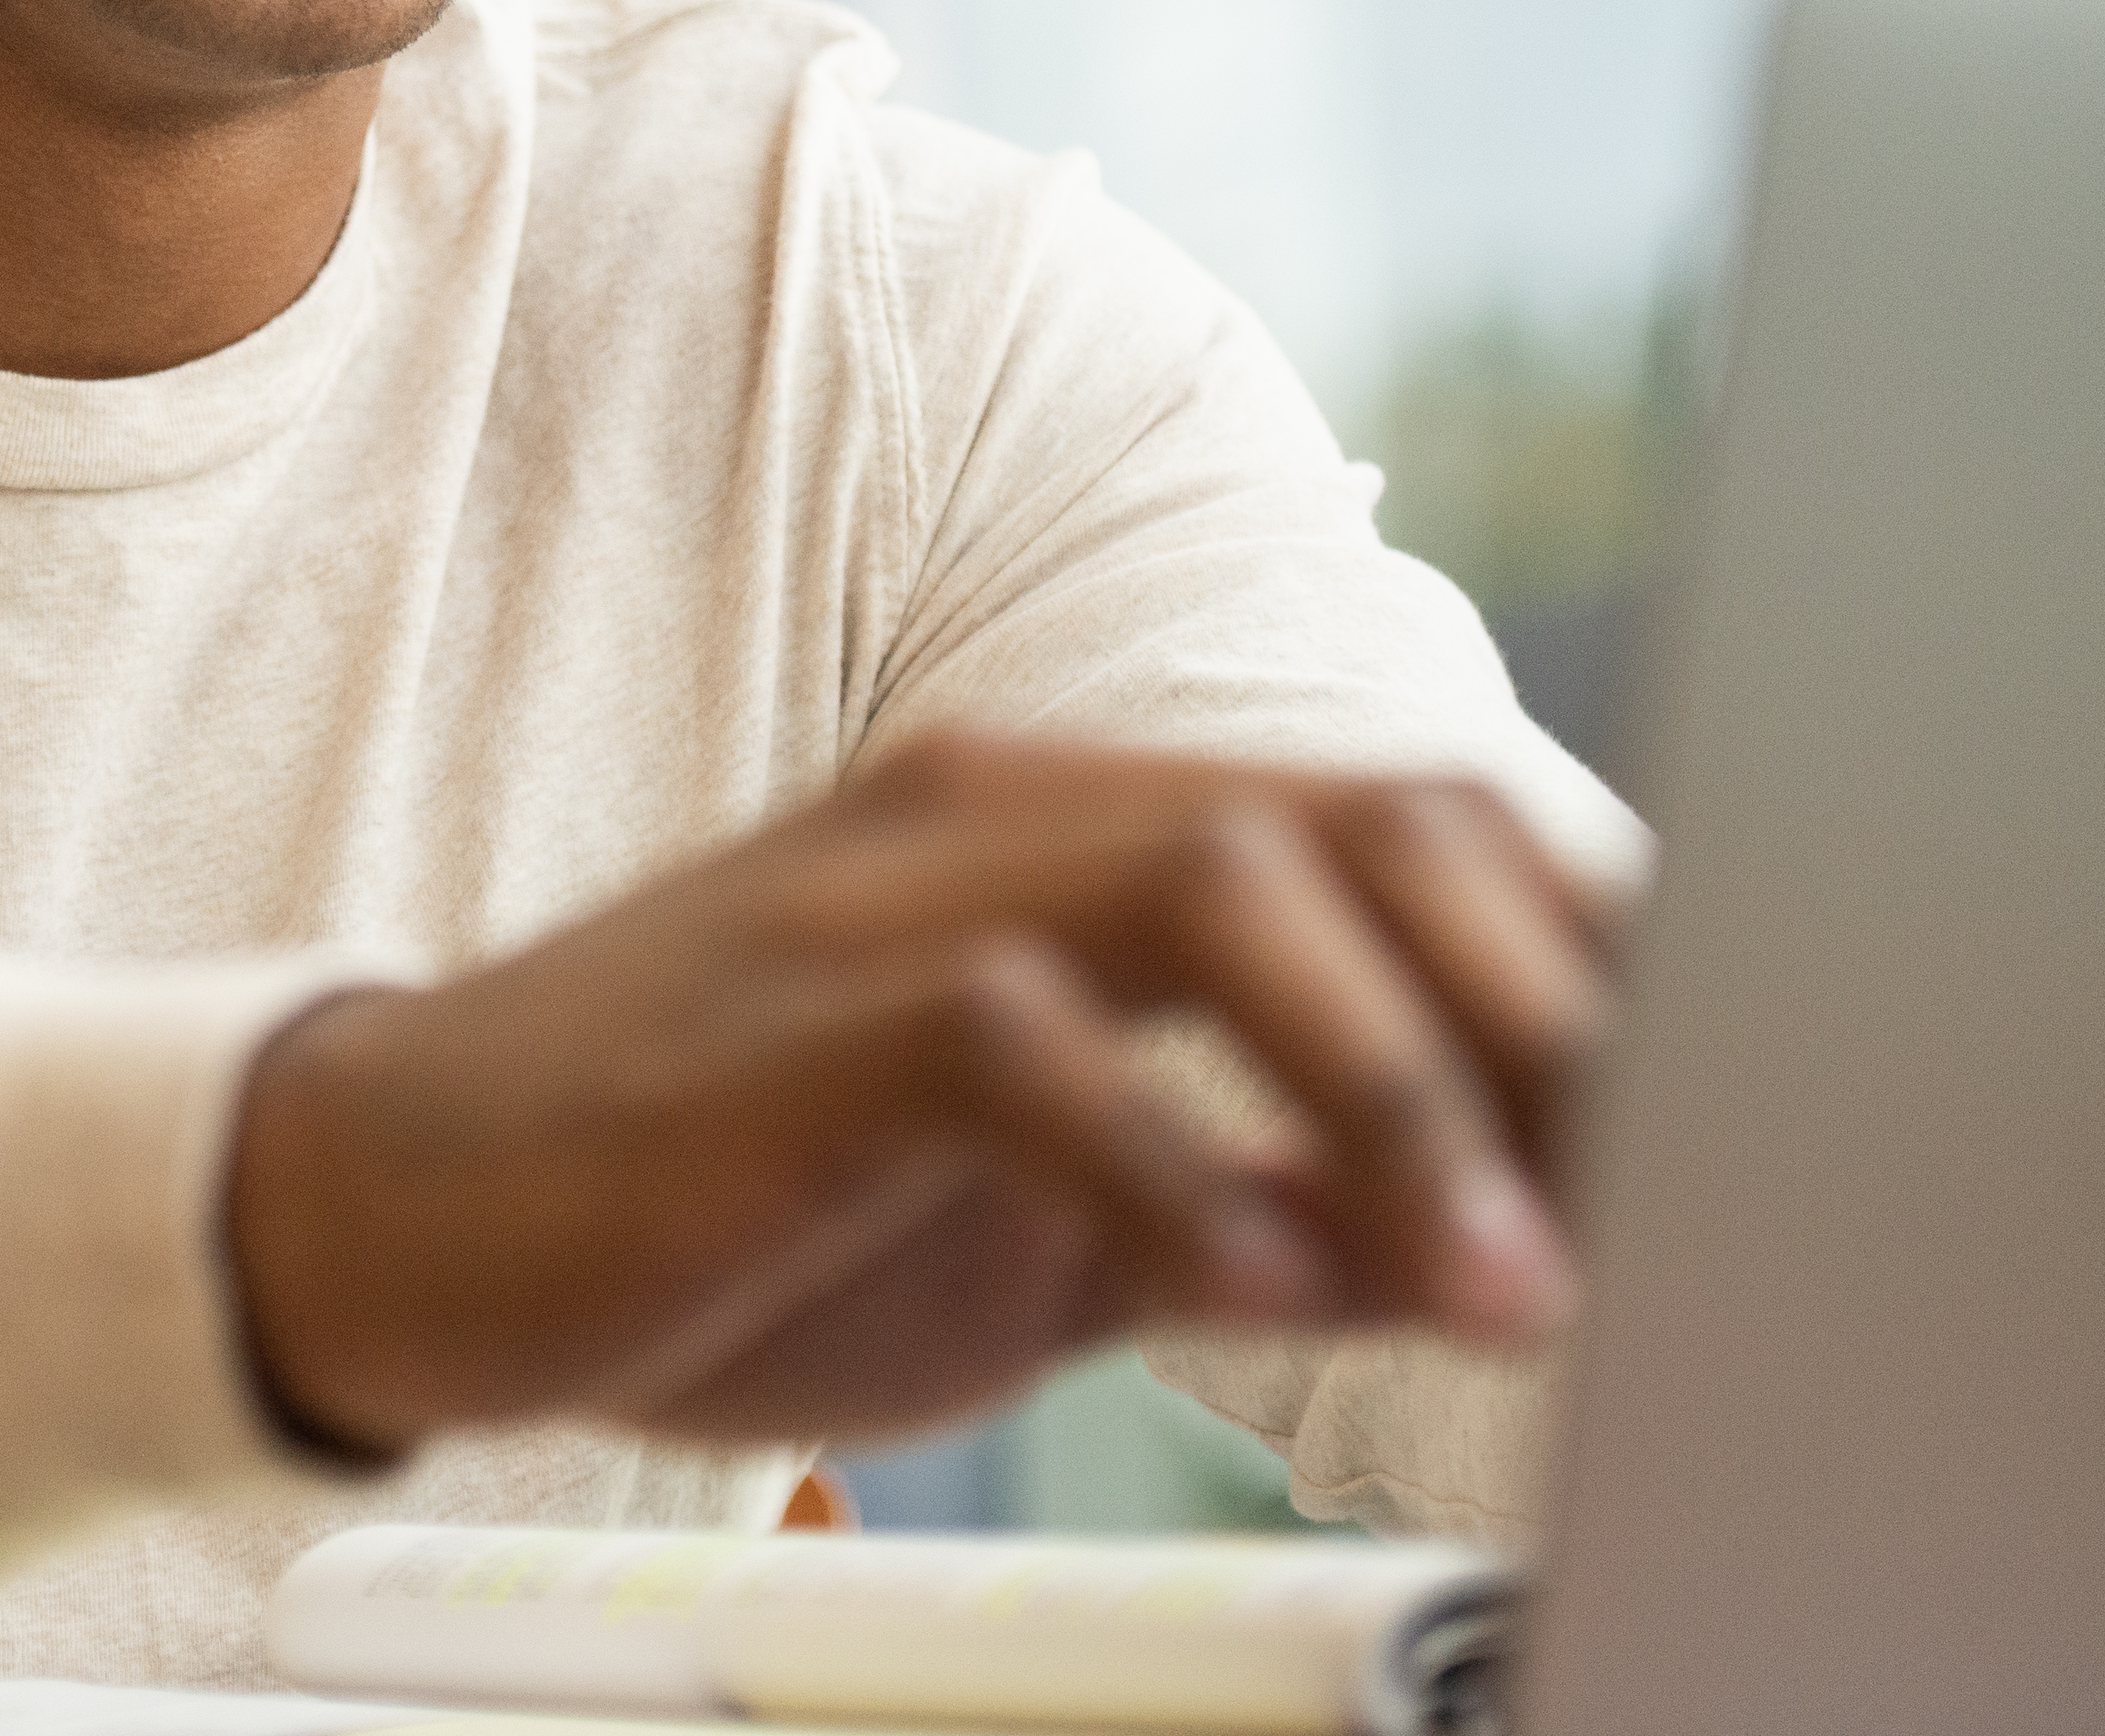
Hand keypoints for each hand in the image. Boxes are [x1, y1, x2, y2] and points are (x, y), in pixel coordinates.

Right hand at [222, 732, 1617, 1456]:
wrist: (385, 1212)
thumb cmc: (715, 1208)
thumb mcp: (1032, 1219)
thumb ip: (1241, 1198)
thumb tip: (1479, 1248)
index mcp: (1061, 831)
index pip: (1386, 822)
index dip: (1578, 952)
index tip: (1719, 1110)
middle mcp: (992, 816)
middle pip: (1349, 816)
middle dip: (1542, 1004)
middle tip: (1654, 1194)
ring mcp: (883, 902)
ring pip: (1221, 884)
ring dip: (1398, 1087)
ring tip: (1496, 1276)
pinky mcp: (787, 1030)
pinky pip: (1023, 1046)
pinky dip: (1173, 1167)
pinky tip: (1245, 1287)